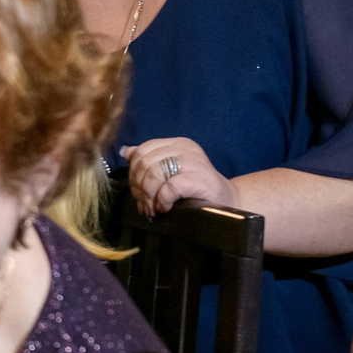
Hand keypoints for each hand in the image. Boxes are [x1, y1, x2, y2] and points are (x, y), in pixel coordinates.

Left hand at [120, 136, 237, 217]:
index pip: (142, 150)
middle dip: (139, 187)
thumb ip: (149, 161)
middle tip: (144, 204)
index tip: (137, 191)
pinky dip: (162, 200)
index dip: (134, 172)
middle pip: (145, 163)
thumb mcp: (171, 171)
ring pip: (154, 173)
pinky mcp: (199, 178)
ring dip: (149, 196)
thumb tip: (125, 151)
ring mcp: (194, 162)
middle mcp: (185, 148)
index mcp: (177, 143)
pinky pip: (169, 187)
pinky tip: (166, 208)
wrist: (227, 202)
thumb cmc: (196, 190)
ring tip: (153, 208)